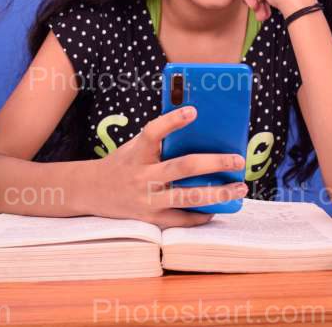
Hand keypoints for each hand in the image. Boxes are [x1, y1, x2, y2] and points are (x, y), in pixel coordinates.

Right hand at [88, 105, 248, 228]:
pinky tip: (218, 208)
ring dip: (218, 193)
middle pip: (182, 167)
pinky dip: (202, 215)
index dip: (172, 121)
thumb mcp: (135, 146)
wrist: (92, 192)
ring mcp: (148, 200)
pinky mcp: (152, 220)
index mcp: (138, 153)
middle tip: (238, 159)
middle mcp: (142, 177)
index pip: (153, 132)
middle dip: (214, 163)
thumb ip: (159, 139)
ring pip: (188, 197)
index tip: (194, 111)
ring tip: (240, 188)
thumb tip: (197, 125)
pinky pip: (183, 219)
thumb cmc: (124, 163)